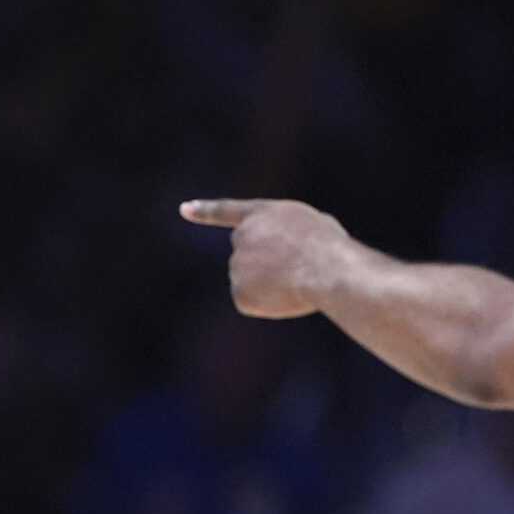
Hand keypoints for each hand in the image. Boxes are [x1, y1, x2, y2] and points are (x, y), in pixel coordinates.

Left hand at [177, 198, 350, 318]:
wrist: (325, 268)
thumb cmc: (329, 246)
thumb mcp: (314, 224)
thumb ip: (290, 233)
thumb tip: (288, 255)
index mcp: (260, 214)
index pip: (226, 211)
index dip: (204, 211)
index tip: (184, 209)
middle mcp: (241, 237)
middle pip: (247, 256)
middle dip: (264, 263)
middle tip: (294, 267)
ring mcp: (237, 266)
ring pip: (250, 281)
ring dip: (269, 283)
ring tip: (296, 279)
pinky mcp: (239, 294)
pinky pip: (252, 302)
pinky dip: (267, 304)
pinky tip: (286, 296)